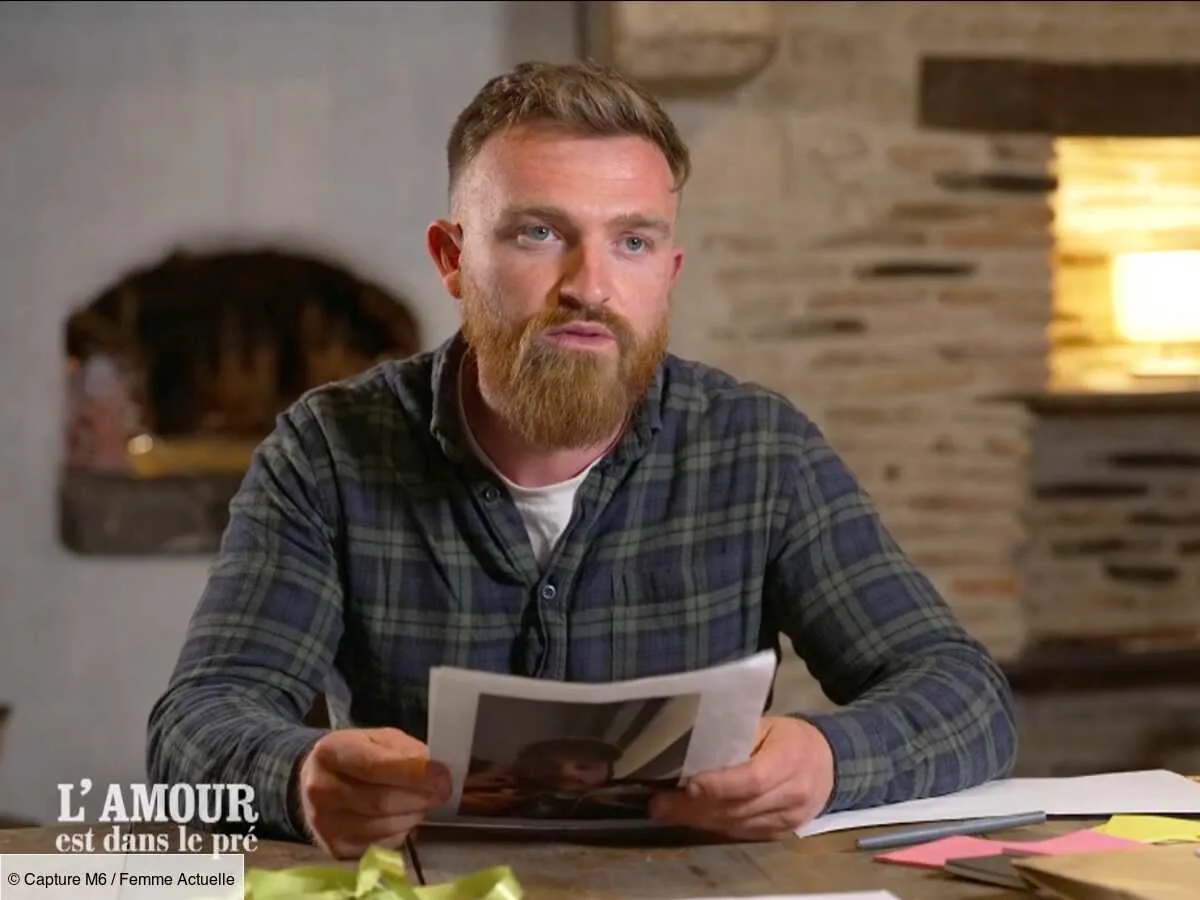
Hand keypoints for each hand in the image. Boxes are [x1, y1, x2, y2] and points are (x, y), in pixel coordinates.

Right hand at [295, 727, 451, 858]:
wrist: (317, 780)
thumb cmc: (357, 755)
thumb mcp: (380, 739)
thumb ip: (407, 752)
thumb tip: (435, 772)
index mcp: (330, 752)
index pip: (376, 766)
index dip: (414, 773)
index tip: (442, 775)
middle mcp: (320, 790)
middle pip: (381, 801)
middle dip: (420, 797)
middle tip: (442, 791)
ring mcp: (324, 824)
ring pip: (383, 826)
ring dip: (413, 815)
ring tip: (422, 802)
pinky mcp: (335, 849)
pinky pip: (381, 844)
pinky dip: (401, 832)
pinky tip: (403, 817)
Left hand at [649, 716, 833, 839]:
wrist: (830, 762)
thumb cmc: (791, 737)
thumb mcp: (769, 725)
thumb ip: (737, 735)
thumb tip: (692, 742)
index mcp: (790, 759)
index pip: (753, 779)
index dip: (719, 785)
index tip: (688, 784)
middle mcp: (792, 794)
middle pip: (739, 807)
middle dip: (695, 807)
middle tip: (659, 803)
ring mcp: (787, 819)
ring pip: (736, 825)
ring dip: (698, 819)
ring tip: (666, 810)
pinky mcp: (779, 833)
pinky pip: (741, 833)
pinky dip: (714, 826)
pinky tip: (692, 817)